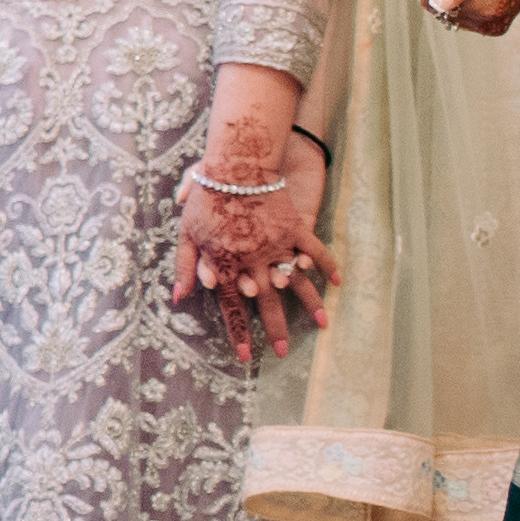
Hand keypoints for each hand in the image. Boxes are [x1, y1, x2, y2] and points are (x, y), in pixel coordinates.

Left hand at [171, 144, 332, 365]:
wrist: (236, 165)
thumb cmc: (207, 198)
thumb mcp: (188, 233)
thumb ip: (187, 267)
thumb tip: (180, 298)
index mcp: (226, 263)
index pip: (232, 306)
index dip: (238, 331)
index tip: (246, 355)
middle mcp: (253, 260)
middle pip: (266, 302)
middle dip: (275, 329)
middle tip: (284, 354)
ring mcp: (277, 245)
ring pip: (296, 282)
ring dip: (310, 305)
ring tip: (323, 326)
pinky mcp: (295, 229)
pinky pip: (315, 252)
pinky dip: (327, 266)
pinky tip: (339, 283)